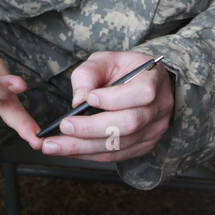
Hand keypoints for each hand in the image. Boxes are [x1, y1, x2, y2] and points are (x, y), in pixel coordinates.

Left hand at [42, 52, 174, 161]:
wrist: (144, 84)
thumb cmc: (124, 69)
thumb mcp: (106, 59)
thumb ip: (89, 74)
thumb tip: (78, 100)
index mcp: (154, 80)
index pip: (142, 93)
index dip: (115, 98)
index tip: (89, 98)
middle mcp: (159, 109)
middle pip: (128, 124)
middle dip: (92, 127)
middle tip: (64, 126)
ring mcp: (153, 131)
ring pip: (120, 144)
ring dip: (84, 147)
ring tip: (56, 145)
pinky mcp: (143, 146)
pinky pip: (115, 155)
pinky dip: (89, 155)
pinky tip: (69, 151)